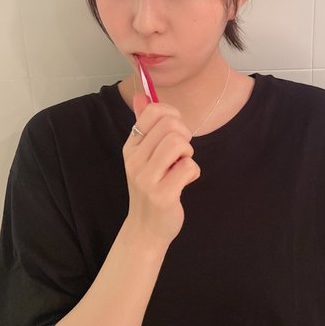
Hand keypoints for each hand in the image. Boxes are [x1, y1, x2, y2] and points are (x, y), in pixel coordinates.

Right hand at [122, 94, 200, 247]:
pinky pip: (189, 167)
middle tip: (181, 153)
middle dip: (184, 135)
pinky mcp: (162, 195)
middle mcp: (135, 160)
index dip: (172, 115)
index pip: (153, 111)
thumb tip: (141, 95)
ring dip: (188, 153)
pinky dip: (193, 172)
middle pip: (170, 125)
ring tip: (182, 165)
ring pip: (178, 143)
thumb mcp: (143, 155)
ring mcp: (147, 178)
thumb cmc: (150, 187)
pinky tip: (184, 181)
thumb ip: (144, 125)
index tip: (175, 131)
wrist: (146, 229)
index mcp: (131, 146)